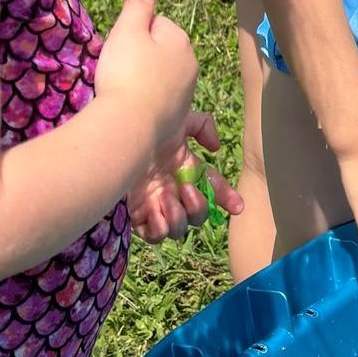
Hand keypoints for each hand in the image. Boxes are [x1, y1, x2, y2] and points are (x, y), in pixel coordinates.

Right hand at [94, 0, 198, 157]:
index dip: (132, 34)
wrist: (129, 126)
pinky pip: (178, 114)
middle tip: (119, 70)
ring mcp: (187, 95)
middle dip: (141, 58)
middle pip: (160, 53)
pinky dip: (174, 117)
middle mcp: (191, 66)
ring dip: (147, 82)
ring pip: (163, 79)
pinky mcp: (180, 120)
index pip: (155, 25)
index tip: (120, 49)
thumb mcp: (127, 30)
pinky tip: (173, 125)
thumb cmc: (125, 73)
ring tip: (126, 92)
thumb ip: (139, 3)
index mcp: (181, 41)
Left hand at [127, 111, 244, 242]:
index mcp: (187, 172)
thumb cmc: (149, 128)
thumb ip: (203, 128)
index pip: (213, 189)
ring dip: (178, 217)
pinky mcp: (138, 216)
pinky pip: (155, 235)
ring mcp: (156, 205)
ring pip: (179, 229)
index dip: (227, 199)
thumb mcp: (180, 121)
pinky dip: (159, 228)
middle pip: (199, 214)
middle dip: (199, 206)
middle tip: (185, 189)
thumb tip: (215, 148)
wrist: (121, 138)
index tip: (237, 207)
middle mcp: (175, 191)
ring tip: (164, 198)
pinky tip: (154, 211)